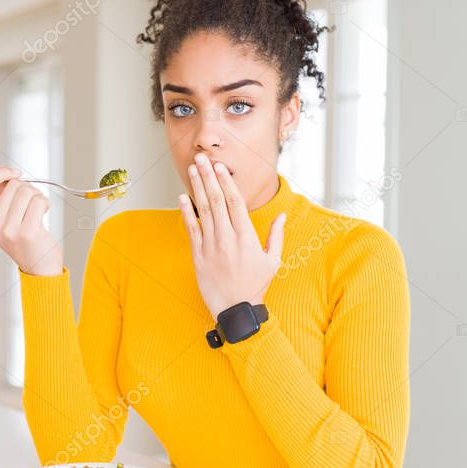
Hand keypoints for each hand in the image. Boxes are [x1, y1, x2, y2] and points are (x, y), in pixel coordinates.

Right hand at [0, 162, 62, 275]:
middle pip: (11, 184)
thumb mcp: (4, 214)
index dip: (0, 172)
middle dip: (26, 188)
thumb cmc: (23, 238)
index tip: (14, 174)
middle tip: (30, 202)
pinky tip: (43, 214)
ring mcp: (9, 229)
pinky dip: (45, 204)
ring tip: (36, 210)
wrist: (38, 266)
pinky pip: (39, 201)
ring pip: (26, 191)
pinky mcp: (28, 232)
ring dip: (37, 196)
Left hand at [179, 152, 285, 319]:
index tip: (220, 166)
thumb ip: (276, 235)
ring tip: (193, 169)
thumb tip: (284, 215)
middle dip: (208, 177)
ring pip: (202, 210)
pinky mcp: (198, 256)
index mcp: (246, 236)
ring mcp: (211, 246)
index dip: (226, 181)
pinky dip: (186, 212)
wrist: (236, 309)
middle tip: (202, 158)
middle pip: (216, 200)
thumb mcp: (273, 260)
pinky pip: (191, 229)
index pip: (234, 202)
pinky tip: (182, 197)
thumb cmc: (256, 285)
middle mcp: (227, 238)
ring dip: (196, 187)